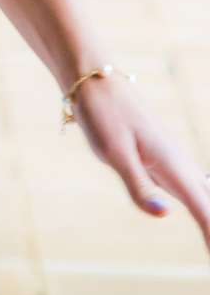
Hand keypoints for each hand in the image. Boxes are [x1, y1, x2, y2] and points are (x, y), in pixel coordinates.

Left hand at [73, 74, 209, 254]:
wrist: (95, 80)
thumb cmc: (102, 115)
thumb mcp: (114, 153)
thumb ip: (138, 186)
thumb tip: (164, 215)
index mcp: (172, 165)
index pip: (204, 210)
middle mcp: (180, 163)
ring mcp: (174, 159)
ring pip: (206, 193)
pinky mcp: (164, 157)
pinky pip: (194, 185)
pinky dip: (204, 202)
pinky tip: (204, 207)